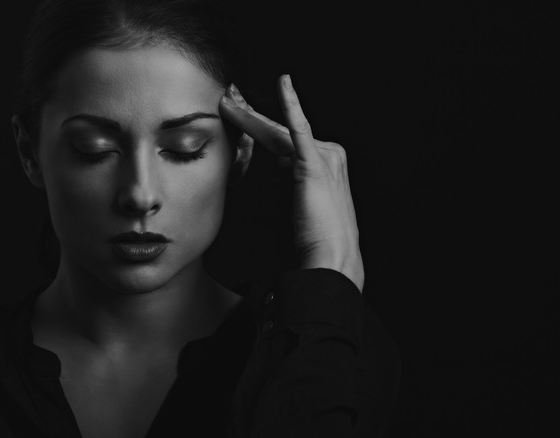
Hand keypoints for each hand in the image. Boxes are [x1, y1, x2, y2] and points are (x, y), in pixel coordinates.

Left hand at [219, 75, 363, 292]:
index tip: (238, 112)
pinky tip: (283, 82)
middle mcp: (328, 153)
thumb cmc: (315, 240)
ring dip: (249, 117)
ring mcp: (325, 156)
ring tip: (227, 101)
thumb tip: (279, 164)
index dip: (257, 126)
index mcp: (324, 163)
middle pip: (279, 131)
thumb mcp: (300, 202)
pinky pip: (299, 128)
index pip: (283, 139)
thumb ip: (291, 179)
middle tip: (228, 96)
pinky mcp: (316, 162)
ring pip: (278, 132)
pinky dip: (291, 105)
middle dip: (249, 114)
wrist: (332, 257)